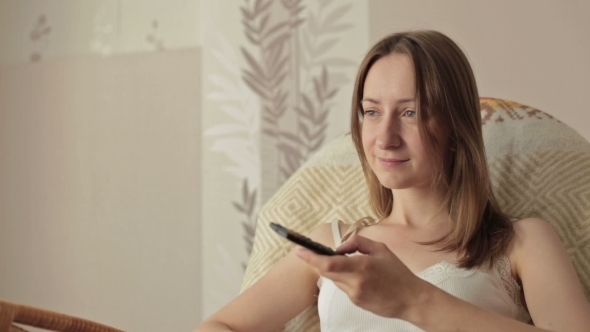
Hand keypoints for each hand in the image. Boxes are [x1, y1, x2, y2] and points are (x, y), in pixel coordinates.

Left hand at [296, 235, 428, 319]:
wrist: (411, 300)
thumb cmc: (398, 273)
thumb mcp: (381, 249)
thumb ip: (358, 243)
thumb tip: (340, 247)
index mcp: (362, 266)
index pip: (328, 263)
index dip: (311, 257)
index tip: (299, 250)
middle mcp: (355, 282)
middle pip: (326, 272)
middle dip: (319, 261)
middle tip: (313, 252)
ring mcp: (354, 295)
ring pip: (334, 280)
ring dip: (335, 270)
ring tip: (351, 264)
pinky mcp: (356, 302)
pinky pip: (343, 287)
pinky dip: (345, 279)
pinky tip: (360, 277)